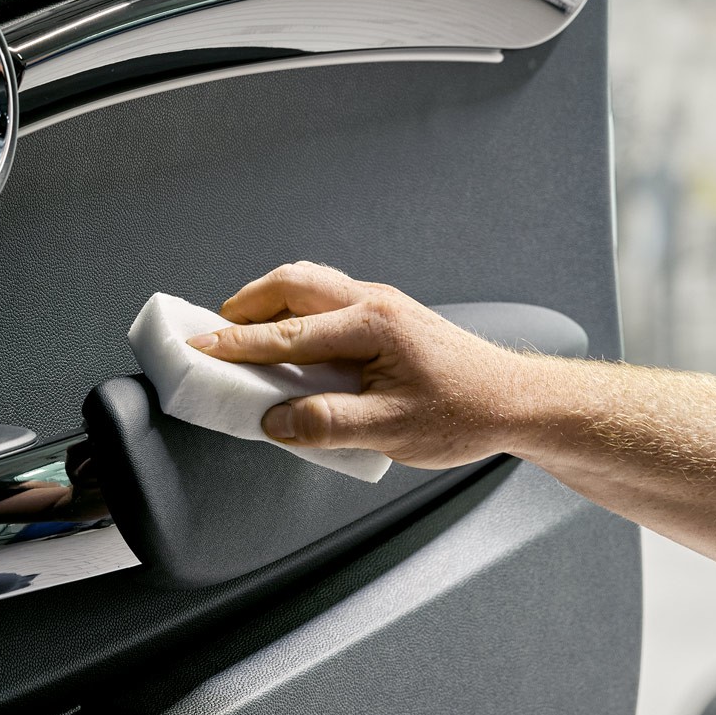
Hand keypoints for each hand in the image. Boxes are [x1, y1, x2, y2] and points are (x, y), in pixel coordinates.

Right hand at [187, 262, 537, 468]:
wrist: (514, 401)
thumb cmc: (465, 412)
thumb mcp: (392, 430)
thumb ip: (328, 425)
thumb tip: (277, 421)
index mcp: (372, 325)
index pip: (288, 335)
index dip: (238, 345)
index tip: (201, 349)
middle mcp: (374, 302)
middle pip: (293, 284)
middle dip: (247, 304)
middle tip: (214, 331)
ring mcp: (382, 304)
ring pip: (310, 285)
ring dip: (271, 303)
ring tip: (244, 331)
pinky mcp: (387, 316)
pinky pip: (328, 300)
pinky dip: (296, 312)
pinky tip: (290, 340)